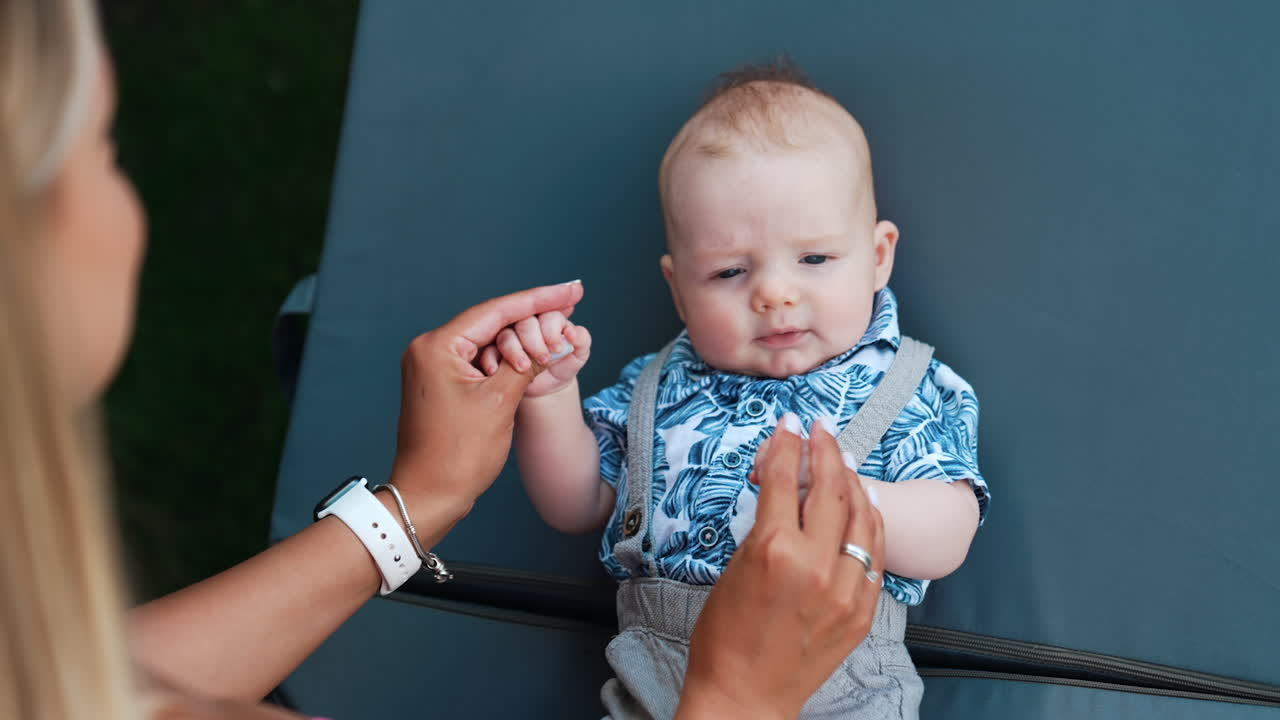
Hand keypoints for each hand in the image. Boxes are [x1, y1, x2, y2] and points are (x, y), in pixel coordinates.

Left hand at [389, 281, 584, 523]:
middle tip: (571, 298)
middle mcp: (429, 349)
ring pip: (487, 341)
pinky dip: (506, 358)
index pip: (496, 311)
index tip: (570, 288)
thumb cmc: (457, 455)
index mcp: (437, 346)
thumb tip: (552, 340)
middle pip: (491, 321)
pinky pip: (478, 360)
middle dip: (532, 314)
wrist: (428, 496)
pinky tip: (533, 353)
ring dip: (521, 338)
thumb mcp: (500, 402)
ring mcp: (432, 367)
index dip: (539, 298)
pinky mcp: (440, 384)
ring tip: (558, 324)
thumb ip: (527, 364)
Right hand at [478, 310, 592, 397]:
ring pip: (505, 335)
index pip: (547, 314)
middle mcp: (527, 322)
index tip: (557, 348)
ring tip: (524, 368)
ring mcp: (509, 335)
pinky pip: (488, 351)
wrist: (549, 386)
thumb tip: (573, 332)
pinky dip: (492, 360)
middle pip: (524, 322)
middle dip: (533, 340)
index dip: (551, 330)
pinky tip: (497, 370)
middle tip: (544, 359)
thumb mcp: (579, 354)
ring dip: (514, 350)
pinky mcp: (494, 351)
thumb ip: (582, 340)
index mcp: (548, 317)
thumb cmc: (564, 365)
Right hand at [677, 414, 886, 719]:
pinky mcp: (861, 611)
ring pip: (863, 517)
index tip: (790, 424)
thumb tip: (784, 484)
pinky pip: (876, 554)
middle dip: (827, 451)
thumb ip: (765, 523)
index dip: (787, 444)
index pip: (786, 478)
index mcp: (773, 549)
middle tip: (822, 430)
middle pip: (832, 489)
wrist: (744, 695)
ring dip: (855, 482)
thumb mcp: (735, 567)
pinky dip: (872, 523)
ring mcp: (844, 589)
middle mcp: (815, 565)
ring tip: (846, 460)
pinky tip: (866, 504)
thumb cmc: (725, 636)